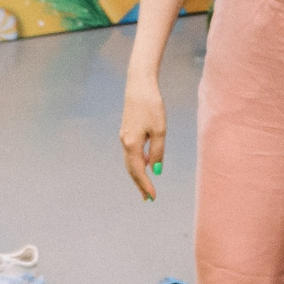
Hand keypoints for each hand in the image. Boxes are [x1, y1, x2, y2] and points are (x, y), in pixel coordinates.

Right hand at [119, 71, 166, 199]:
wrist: (139, 85)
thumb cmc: (151, 105)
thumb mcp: (159, 130)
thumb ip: (157, 152)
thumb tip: (156, 171)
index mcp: (132, 144)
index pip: (138, 171)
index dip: (146, 185)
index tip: (153, 198)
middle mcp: (125, 142)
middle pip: (131, 170)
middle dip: (139, 184)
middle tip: (148, 199)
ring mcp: (124, 136)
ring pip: (130, 162)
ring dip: (138, 175)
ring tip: (146, 187)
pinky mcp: (127, 130)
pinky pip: (131, 152)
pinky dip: (137, 163)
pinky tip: (145, 165)